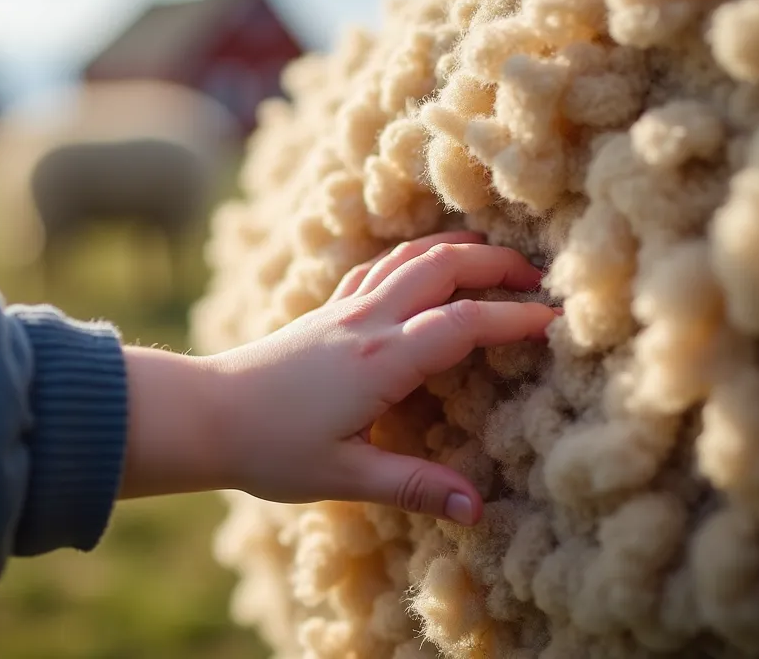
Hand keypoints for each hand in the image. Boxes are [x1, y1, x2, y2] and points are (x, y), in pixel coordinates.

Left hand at [190, 230, 556, 524]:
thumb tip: (477, 509)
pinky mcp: (326, 313)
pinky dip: (414, 256)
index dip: (515, 319)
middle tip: (536, 277)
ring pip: (411, 257)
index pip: (464, 323)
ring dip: (458, 249)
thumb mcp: (344, 475)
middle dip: (496, 263)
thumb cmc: (269, 448)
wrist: (203, 415)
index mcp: (381, 359)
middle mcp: (367, 322)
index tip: (555, 322)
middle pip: (443, 266)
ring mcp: (344, 310)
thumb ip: (414, 486)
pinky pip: (379, 267)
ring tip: (495, 258)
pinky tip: (422, 266)